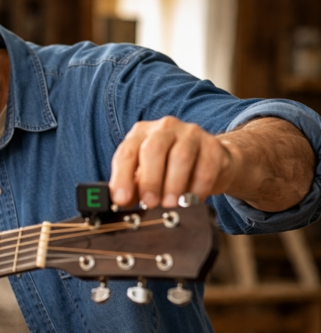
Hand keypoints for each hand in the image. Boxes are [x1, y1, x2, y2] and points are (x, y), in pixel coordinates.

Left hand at [109, 116, 235, 208]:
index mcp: (141, 133)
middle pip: (153, 149)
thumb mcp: (146, 176)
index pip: (127, 152)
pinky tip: (191, 200)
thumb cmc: (169, 169)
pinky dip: (197, 188)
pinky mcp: (212, 145)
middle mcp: (164, 128)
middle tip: (150, 203)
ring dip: (174, 185)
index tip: (121, 200)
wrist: (210, 161)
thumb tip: (120, 201)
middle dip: (150, 179)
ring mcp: (190, 134)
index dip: (122, 177)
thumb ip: (132, 187)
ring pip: (181, 156)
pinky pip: (205, 167)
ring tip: (170, 204)